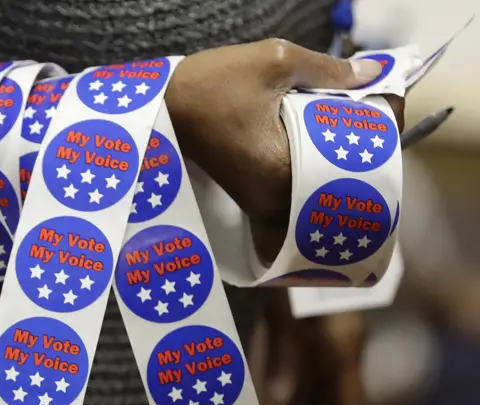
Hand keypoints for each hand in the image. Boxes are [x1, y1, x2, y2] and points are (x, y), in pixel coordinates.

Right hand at [166, 39, 406, 404]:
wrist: (157, 108)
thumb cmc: (207, 86)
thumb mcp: (270, 63)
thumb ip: (326, 70)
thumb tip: (371, 74)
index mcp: (283, 172)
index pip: (349, 161)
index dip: (378, 130)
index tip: (388, 104)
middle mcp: (274, 198)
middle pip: (338, 178)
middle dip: (358, 147)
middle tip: (368, 112)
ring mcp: (261, 200)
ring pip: (317, 183)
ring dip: (334, 155)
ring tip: (345, 120)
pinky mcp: (251, 194)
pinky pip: (296, 184)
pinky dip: (311, 161)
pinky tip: (314, 132)